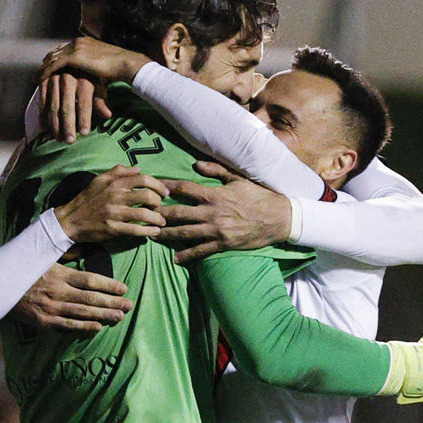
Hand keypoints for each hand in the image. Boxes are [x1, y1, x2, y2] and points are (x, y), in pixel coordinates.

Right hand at [13, 263, 132, 331]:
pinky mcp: (44, 321)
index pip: (91, 280)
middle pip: (91, 298)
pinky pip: (68, 325)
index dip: (109, 285)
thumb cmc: (24, 270)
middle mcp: (58, 292)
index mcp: (59, 274)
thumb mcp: (44, 259)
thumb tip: (84, 247)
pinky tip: (98, 327)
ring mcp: (51, 308)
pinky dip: (84, 327)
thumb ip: (64, 257)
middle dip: (113, 302)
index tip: (124, 288)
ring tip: (119, 316)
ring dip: (103, 315)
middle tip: (129, 305)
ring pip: (83, 313)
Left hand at [38, 37, 150, 85]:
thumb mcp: (103, 64)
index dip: (55, 57)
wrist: (124, 63)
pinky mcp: (74, 56)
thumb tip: (94, 73)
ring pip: (52, 57)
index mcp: (84, 41)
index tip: (49, 66)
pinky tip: (40, 79)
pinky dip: (46, 72)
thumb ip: (94, 66)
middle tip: (39, 72)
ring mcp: (75, 48)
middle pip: (56, 51)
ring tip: (36, 77)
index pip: (65, 48)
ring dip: (43, 67)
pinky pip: (54, 65)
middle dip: (46, 61)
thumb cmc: (118, 67)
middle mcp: (78, 42)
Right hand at [38, 71, 110, 143]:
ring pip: (53, 106)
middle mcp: (68, 78)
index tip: (85, 133)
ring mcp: (54, 79)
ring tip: (58, 139)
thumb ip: (100, 101)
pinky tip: (46, 128)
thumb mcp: (98, 86)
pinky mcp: (44, 81)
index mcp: (84, 80)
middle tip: (70, 141)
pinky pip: (42, 101)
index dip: (84, 118)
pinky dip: (43, 116)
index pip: (84, 102)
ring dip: (55, 124)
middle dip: (68, 125)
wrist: (71, 59)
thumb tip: (108, 115)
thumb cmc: (88, 77)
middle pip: (67, 106)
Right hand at [54, 165, 167, 243]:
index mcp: (114, 183)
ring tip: (161, 222)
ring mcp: (114, 213)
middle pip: (147, 196)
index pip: (143, 179)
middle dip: (159, 202)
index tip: (164, 192)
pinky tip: (154, 232)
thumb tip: (138, 168)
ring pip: (144, 214)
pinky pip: (135, 230)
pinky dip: (148, 231)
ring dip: (157, 218)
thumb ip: (118, 172)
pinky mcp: (112, 228)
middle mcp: (115, 196)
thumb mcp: (99, 180)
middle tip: (160, 207)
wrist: (70, 220)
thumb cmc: (87, 200)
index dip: (158, 185)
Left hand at [156, 161, 290, 262]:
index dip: (166, 187)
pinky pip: (201, 251)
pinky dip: (187, 255)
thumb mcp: (238, 178)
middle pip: (178, 213)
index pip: (184, 188)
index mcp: (215, 194)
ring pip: (185, 233)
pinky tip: (174, 258)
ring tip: (151, 235)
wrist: (279, 218)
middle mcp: (212, 212)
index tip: (153, 186)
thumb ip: (216, 170)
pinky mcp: (223, 244)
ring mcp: (217, 230)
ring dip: (166, 234)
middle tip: (144, 214)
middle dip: (159, 214)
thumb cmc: (258, 195)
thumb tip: (196, 164)